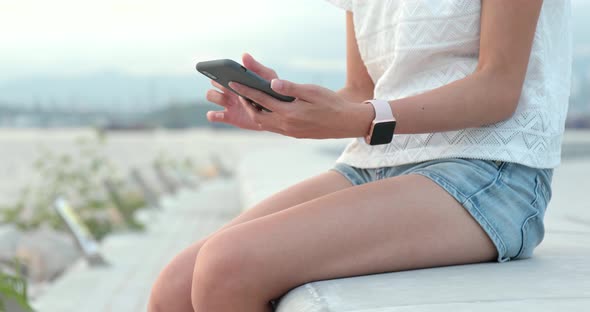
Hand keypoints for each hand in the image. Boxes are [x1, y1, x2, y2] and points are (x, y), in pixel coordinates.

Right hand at [205, 53, 278, 130]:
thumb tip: (244, 55)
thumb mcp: (267, 77)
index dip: (217, 70)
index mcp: (236, 78)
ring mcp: (228, 103)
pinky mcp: (230, 117)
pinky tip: (217, 114)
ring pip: (211, 96)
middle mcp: (229, 89)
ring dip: (216, 97)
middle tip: (228, 84)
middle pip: (214, 82)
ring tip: (227, 100)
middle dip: (217, 82)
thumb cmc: (271, 91)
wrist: (277, 111)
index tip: (221, 70)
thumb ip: (256, 67)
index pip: (222, 70)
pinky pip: (214, 116)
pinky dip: (212, 115)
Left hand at [227, 79, 374, 138]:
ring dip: (254, 112)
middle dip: (246, 103)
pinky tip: (264, 110)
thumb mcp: (311, 91)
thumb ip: (290, 88)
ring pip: (264, 123)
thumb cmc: (331, 103)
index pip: (261, 100)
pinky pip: (273, 127)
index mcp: (289, 113)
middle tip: (238, 90)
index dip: (245, 91)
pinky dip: (264, 118)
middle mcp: (286, 125)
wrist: (345, 123)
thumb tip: (271, 83)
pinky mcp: (293, 134)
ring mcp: (289, 132)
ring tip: (248, 99)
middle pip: (258, 115)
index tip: (233, 82)